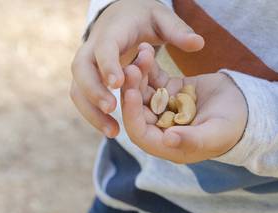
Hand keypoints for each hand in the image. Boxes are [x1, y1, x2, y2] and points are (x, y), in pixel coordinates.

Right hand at [70, 0, 203, 137]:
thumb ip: (178, 31)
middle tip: (112, 109)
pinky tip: (111, 130)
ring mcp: (88, 64)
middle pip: (81, 70)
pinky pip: (83, 98)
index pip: (104, 47)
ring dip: (91, 111)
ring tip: (112, 132)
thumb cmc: (143, 17)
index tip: (118, 84)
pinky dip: (93, 114)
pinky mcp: (89, 78)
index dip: (109, 65)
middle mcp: (93, 47)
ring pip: (78, 89)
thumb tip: (199, 43)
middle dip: (94, 91)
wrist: (121, 15)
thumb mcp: (161, 18)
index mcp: (112, 32)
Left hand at [121, 43, 247, 163]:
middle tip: (130, 69)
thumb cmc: (233, 127)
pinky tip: (147, 49)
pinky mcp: (170, 90)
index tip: (129, 94)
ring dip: (139, 75)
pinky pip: (155, 78)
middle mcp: (161, 126)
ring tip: (141, 55)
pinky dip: (150, 66)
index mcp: (168, 144)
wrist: (246, 106)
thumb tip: (167, 140)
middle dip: (132, 90)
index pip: (140, 133)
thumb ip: (192, 140)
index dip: (132, 115)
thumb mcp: (214, 134)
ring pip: (144, 91)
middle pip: (138, 109)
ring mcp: (164, 107)